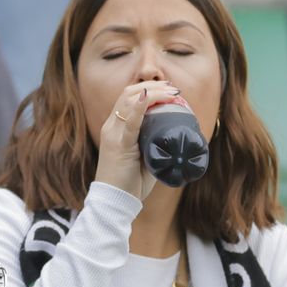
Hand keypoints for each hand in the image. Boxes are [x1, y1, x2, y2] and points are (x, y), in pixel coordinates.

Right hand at [95, 80, 181, 200]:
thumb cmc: (130, 183)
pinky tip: (148, 97)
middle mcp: (111, 127)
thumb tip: (175, 137)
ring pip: (128, 100)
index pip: (128, 98)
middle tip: (173, 88)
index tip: (168, 89)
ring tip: (171, 92)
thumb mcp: (143, 158)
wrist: (114, 201)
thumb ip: (153, 145)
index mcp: (115, 128)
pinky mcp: (119, 145)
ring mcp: (113, 135)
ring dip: (152, 92)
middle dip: (152, 85)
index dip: (147, 88)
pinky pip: (130, 121)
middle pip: (128, 93)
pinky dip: (140, 106)